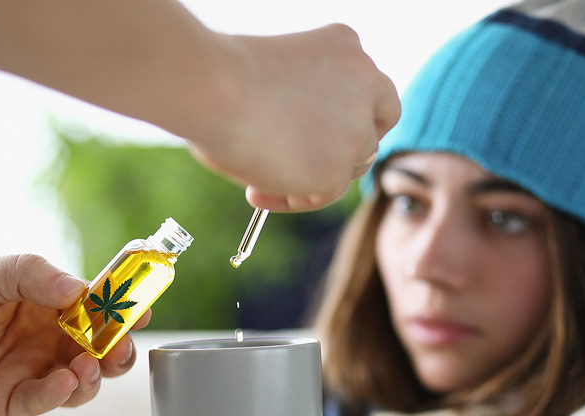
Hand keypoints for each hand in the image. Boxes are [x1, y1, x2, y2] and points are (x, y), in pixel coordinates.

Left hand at [0, 254, 147, 415]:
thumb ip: (33, 275)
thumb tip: (81, 289)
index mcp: (43, 302)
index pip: (94, 306)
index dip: (121, 308)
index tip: (141, 307)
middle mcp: (42, 338)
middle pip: (98, 348)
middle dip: (118, 349)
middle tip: (121, 347)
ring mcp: (26, 371)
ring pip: (80, 381)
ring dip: (94, 376)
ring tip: (87, 366)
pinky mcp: (6, 402)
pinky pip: (43, 402)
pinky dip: (59, 395)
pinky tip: (62, 382)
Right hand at [188, 23, 399, 211]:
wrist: (210, 87)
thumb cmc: (223, 75)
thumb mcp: (279, 75)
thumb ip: (305, 102)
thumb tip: (298, 142)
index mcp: (346, 47)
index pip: (373, 93)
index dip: (356, 119)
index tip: (326, 135)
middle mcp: (364, 84)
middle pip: (369, 134)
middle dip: (338, 155)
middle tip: (296, 165)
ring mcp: (356, 129)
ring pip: (349, 168)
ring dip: (312, 179)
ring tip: (259, 180)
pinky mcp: (337, 169)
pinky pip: (322, 195)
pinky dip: (293, 199)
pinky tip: (256, 191)